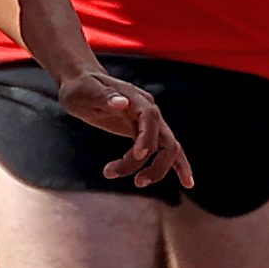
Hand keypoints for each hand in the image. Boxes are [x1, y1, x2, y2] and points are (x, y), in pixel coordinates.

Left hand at [50, 59, 187, 187]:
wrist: (82, 84)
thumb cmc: (81, 87)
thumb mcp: (85, 91)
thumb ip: (104, 96)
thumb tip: (121, 103)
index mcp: (135, 99)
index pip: (150, 118)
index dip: (148, 137)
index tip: (138, 155)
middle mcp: (148, 111)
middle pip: (166, 140)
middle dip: (154, 164)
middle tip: (130, 179)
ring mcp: (150, 124)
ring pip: (168, 149)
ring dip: (157, 170)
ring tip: (137, 182)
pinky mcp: (145, 134)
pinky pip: (167, 151)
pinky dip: (179, 166)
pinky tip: (188, 183)